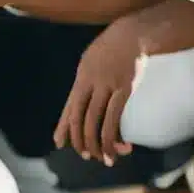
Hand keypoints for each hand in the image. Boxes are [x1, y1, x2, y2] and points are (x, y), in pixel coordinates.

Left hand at [53, 22, 142, 164]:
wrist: (132, 34)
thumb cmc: (112, 48)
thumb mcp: (91, 61)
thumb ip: (86, 81)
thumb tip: (81, 100)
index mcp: (82, 77)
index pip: (69, 108)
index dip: (64, 127)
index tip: (60, 144)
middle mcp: (91, 83)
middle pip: (80, 118)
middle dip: (81, 140)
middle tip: (86, 156)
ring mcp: (108, 86)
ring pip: (96, 121)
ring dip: (98, 144)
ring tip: (105, 158)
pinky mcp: (125, 89)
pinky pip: (115, 118)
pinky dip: (114, 135)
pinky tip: (121, 146)